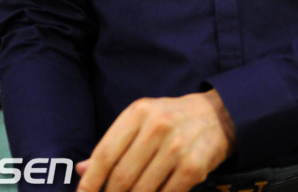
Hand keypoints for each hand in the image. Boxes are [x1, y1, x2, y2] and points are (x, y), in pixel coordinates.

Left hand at [76, 89, 235, 191]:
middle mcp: (157, 126)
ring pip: (141, 191)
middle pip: (121, 177)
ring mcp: (176, 147)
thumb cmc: (170, 119)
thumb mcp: (140, 120)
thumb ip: (113, 144)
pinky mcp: (193, 167)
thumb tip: (82, 170)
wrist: (215, 116)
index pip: (105, 153)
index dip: (90, 182)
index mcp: (139, 112)